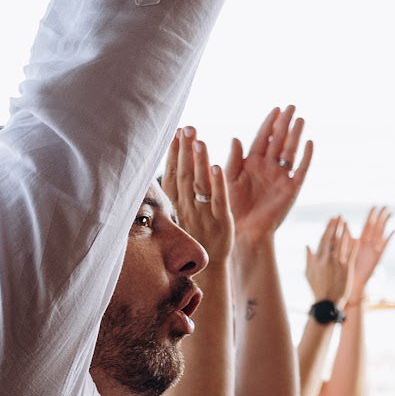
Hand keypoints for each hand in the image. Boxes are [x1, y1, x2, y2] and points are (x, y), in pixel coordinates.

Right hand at [165, 127, 230, 266]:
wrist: (208, 266)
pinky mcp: (222, 222)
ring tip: (199, 141)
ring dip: (199, 162)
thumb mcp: (183, 208)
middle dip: (185, 151)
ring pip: (199, 185)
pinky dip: (217, 184)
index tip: (175, 132)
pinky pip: (218, 201)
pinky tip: (216, 167)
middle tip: (188, 128)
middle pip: (184, 175)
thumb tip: (177, 157)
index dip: (173, 154)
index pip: (173, 174)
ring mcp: (204, 215)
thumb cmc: (195, 231)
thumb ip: (181, 184)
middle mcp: (187, 207)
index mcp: (176, 203)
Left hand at [227, 106, 312, 242]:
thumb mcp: (228, 179)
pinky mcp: (290, 189)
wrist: (243, 231)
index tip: (276, 109)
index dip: (269, 123)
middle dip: (285, 123)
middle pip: (278, 140)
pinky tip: (309, 143)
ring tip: (300, 119)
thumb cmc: (231, 206)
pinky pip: (300, 170)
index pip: (263, 138)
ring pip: (290, 151)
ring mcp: (280, 177)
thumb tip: (236, 138)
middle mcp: (268, 167)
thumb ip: (233, 160)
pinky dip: (305, 157)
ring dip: (295, 135)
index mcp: (251, 163)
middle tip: (291, 106)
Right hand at [304, 216, 352, 304]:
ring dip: (344, 232)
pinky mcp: (347, 269)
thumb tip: (307, 246)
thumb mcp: (308, 273)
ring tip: (346, 222)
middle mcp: (327, 259)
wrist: (328, 302)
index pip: (323, 240)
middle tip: (339, 216)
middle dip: (336, 226)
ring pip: (341, 244)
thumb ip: (309, 259)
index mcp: (318, 259)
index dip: (328, 228)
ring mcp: (338, 263)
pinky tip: (356, 237)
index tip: (331, 220)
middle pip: (332, 239)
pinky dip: (353, 245)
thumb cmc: (317, 288)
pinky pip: (351, 254)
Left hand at [346, 205, 393, 301]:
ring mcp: (375, 250)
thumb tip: (343, 224)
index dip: (371, 216)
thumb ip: (345, 237)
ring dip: (385, 224)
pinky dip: (388, 239)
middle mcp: (370, 244)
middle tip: (385, 206)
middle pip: (376, 227)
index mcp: (361, 241)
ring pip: (381, 234)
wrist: (351, 282)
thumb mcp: (344, 249)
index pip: (367, 225)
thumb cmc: (346, 267)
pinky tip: (393, 231)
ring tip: (390, 214)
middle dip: (380, 217)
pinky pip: (384, 246)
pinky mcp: (378, 258)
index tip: (375, 206)